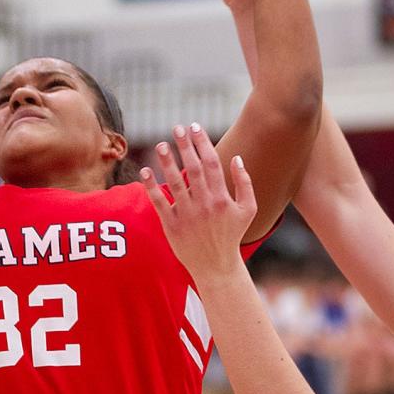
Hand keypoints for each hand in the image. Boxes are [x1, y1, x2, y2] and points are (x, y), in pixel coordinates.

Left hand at [141, 122, 256, 278]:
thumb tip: (236, 158)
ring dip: (167, 162)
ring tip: (161, 145)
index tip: (194, 127)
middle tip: (177, 128)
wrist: (216, 266)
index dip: (202, 143)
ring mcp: (187, 215)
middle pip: (193, 169)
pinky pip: (160, 203)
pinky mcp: (172, 226)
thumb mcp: (248, 210)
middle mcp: (204, 204)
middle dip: (185, 146)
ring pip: (175, 183)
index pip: (211, 163)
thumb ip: (245, 183)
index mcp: (222, 198)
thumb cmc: (232, 235)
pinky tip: (145, 171)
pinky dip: (152, 187)